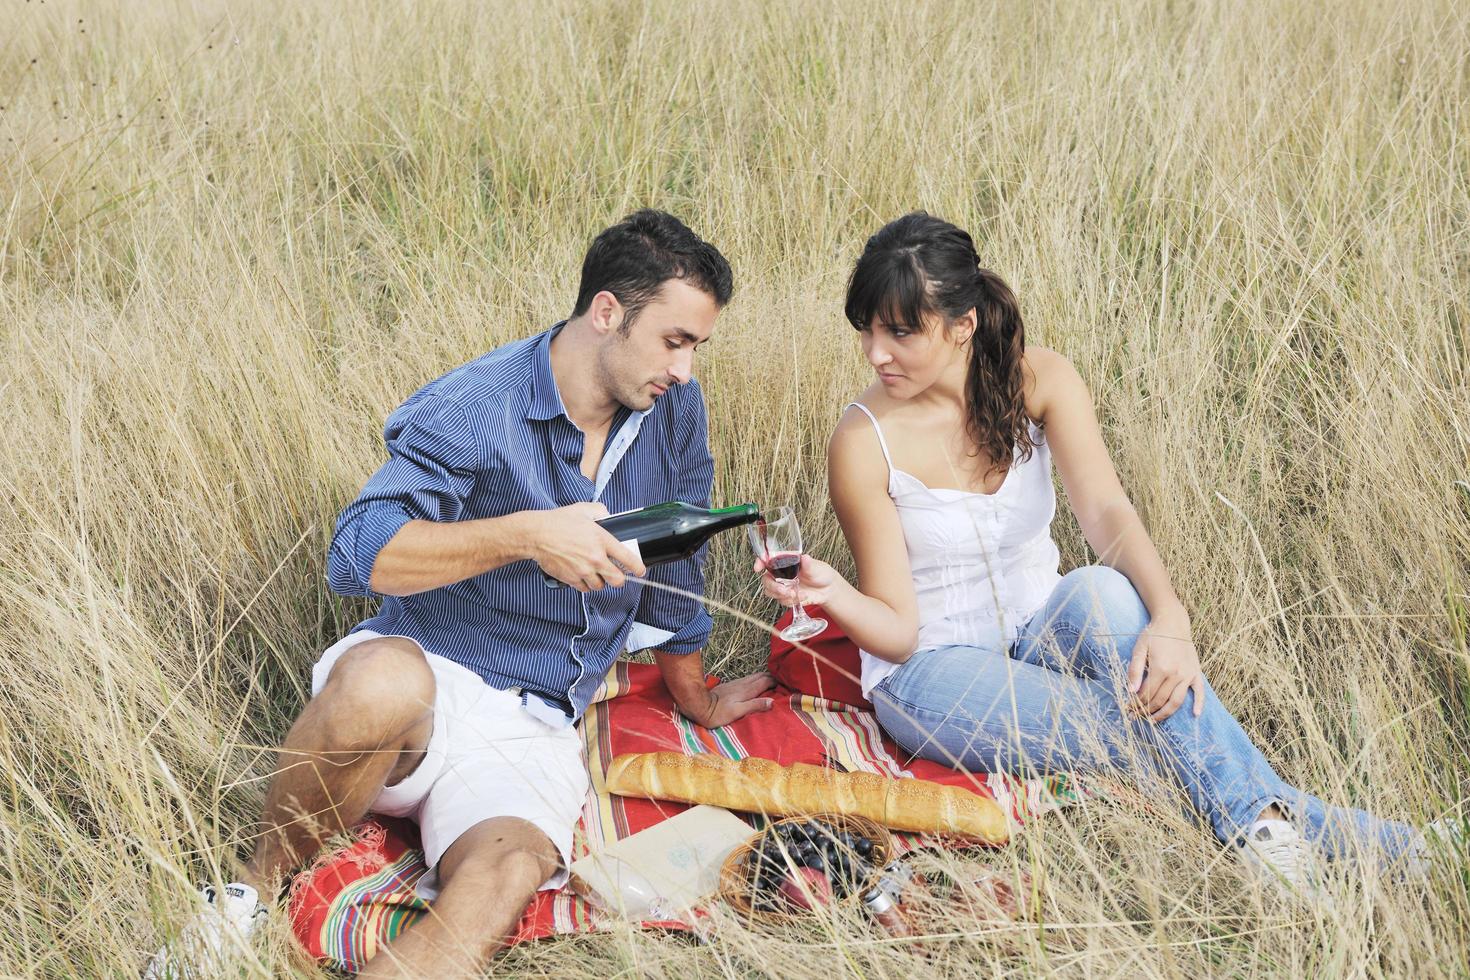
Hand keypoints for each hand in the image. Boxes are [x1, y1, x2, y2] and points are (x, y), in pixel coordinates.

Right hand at [522, 502, 645, 590]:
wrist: (536, 535)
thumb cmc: (557, 522)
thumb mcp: (583, 509)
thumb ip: (600, 511)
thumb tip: (607, 516)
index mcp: (602, 540)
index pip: (628, 558)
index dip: (638, 567)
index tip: (641, 570)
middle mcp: (595, 558)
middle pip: (618, 580)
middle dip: (619, 579)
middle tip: (616, 574)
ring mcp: (583, 570)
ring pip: (600, 586)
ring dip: (600, 582)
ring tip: (596, 573)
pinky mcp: (571, 579)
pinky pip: (584, 589)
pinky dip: (585, 585)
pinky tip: (583, 575)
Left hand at [697, 670, 776, 728]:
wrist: (700, 706)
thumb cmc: (719, 712)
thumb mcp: (738, 712)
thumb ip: (755, 705)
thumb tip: (772, 701)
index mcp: (747, 690)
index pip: (766, 680)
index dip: (777, 681)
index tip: (786, 684)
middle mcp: (743, 684)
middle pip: (762, 675)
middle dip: (773, 677)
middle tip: (783, 681)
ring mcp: (737, 683)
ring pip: (755, 676)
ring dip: (765, 677)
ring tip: (774, 681)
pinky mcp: (732, 685)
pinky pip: (749, 679)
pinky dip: (757, 679)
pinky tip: (757, 684)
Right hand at [752, 554, 844, 606]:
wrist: (828, 590)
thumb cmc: (821, 573)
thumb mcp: (816, 567)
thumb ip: (809, 564)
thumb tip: (805, 558)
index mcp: (785, 561)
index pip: (767, 559)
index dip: (759, 562)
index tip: (758, 568)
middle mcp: (780, 573)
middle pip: (766, 580)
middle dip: (774, 587)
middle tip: (785, 591)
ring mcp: (782, 586)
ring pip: (770, 592)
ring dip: (782, 595)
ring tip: (796, 594)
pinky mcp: (786, 597)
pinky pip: (781, 601)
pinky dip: (792, 601)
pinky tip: (802, 597)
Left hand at [1125, 609, 1204, 721]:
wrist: (1173, 622)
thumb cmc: (1154, 635)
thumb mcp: (1139, 649)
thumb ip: (1135, 670)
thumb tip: (1130, 691)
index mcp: (1161, 668)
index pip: (1147, 694)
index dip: (1136, 704)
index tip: (1128, 709)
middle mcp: (1176, 674)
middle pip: (1160, 700)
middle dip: (1147, 711)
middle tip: (1136, 717)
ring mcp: (1188, 675)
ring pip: (1177, 701)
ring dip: (1165, 714)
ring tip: (1154, 721)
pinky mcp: (1196, 673)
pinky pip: (1199, 692)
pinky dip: (1199, 704)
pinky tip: (1195, 714)